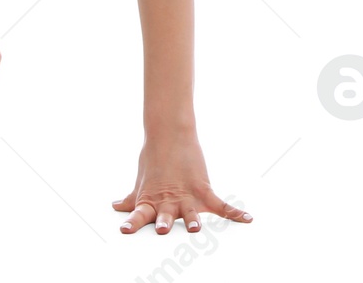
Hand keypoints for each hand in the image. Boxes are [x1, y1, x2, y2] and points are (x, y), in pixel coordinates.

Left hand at [112, 132, 251, 235]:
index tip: (124, 229)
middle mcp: (168, 201)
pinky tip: (246, 219)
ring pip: (190, 213)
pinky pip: (220, 204)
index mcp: (150, 201)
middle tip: (162, 228)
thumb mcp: (142, 183)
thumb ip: (132, 200)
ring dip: (191, 221)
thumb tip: (116, 206)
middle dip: (164, 223)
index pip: (138, 215)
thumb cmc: (154, 160)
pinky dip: (234, 213)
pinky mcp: (203, 188)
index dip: (131, 223)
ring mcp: (186, 195)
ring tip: (194, 228)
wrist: (170, 133)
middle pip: (165, 216)